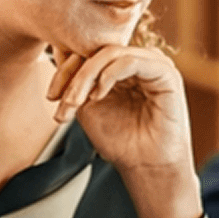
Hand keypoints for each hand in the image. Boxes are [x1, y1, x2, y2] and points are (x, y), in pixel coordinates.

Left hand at [47, 46, 201, 217]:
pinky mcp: (166, 73)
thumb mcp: (87, 106)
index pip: (89, 52)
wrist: (145, 167)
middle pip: (97, 50)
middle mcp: (139, 61)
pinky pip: (130, 61)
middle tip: (62, 101)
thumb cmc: (120, 141)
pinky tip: (98, 95)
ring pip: (110, 53)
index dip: (65, 69)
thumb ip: (76, 81)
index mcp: (121, 67)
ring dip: (86, 77)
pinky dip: (108, 75)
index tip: (52, 97)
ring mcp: (153, 64)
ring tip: (76, 102)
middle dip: (73, 75)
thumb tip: (56, 51)